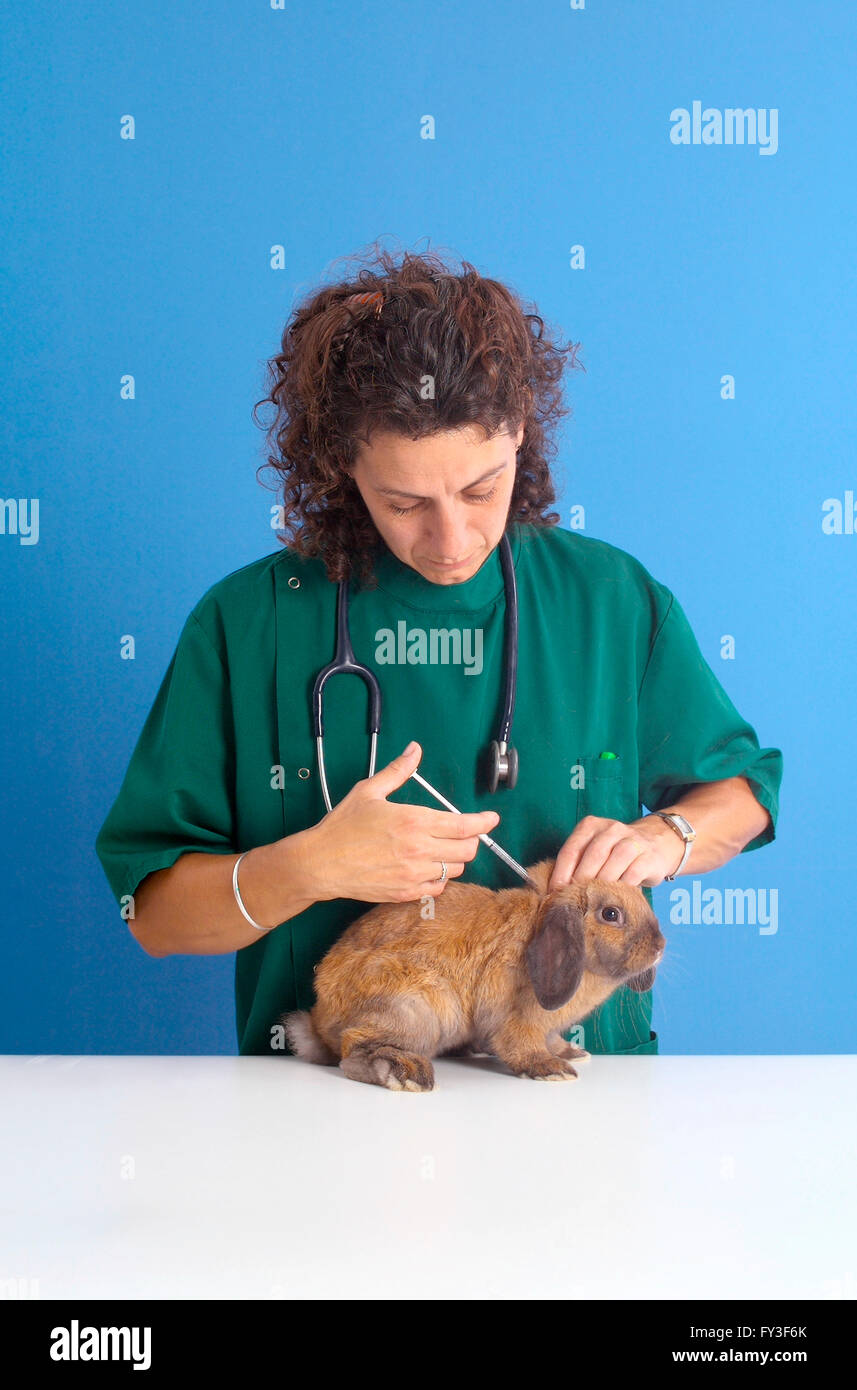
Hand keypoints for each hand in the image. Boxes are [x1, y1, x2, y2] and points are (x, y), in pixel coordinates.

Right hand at [304, 741, 500, 903]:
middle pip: (467, 850)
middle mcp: (419, 849)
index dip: (484, 822)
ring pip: (456, 869)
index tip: (491, 819)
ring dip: (455, 858)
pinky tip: (428, 866)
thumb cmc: (343, 826)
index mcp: (413, 821)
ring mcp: (414, 874)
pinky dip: (440, 877)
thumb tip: (415, 750)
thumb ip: (398, 771)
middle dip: (471, 840)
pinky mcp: (406, 893)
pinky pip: (438, 887)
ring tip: (442, 848)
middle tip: (463, 833)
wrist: (320, 863)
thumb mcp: (369, 791)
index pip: (464, 825)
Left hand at [547, 814, 683, 890]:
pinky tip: (614, 899)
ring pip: (612, 863)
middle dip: (579, 880)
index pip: (571, 849)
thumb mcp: (596, 850)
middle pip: (592, 855)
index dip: (561, 873)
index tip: (554, 892)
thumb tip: (556, 891)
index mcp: (592, 826)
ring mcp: (632, 842)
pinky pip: (632, 875)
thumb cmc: (616, 853)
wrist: (658, 843)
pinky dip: (620, 888)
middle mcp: (612, 829)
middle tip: (572, 900)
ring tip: (591, 901)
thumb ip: (578, 863)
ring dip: (599, 885)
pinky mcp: (649, 857)